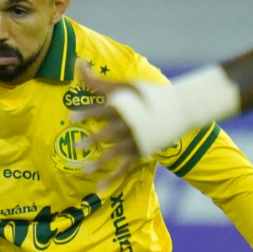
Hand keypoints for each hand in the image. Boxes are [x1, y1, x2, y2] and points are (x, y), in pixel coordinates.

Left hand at [70, 62, 143, 188]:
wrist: (180, 110)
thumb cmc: (146, 95)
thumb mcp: (124, 84)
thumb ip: (97, 80)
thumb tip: (76, 62)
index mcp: (125, 107)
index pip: (104, 110)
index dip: (88, 113)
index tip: (71, 118)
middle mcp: (131, 124)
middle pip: (110, 132)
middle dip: (95, 139)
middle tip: (77, 146)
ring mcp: (137, 140)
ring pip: (117, 153)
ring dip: (101, 162)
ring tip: (84, 170)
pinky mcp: (141, 153)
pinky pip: (125, 168)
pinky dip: (113, 179)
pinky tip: (100, 189)